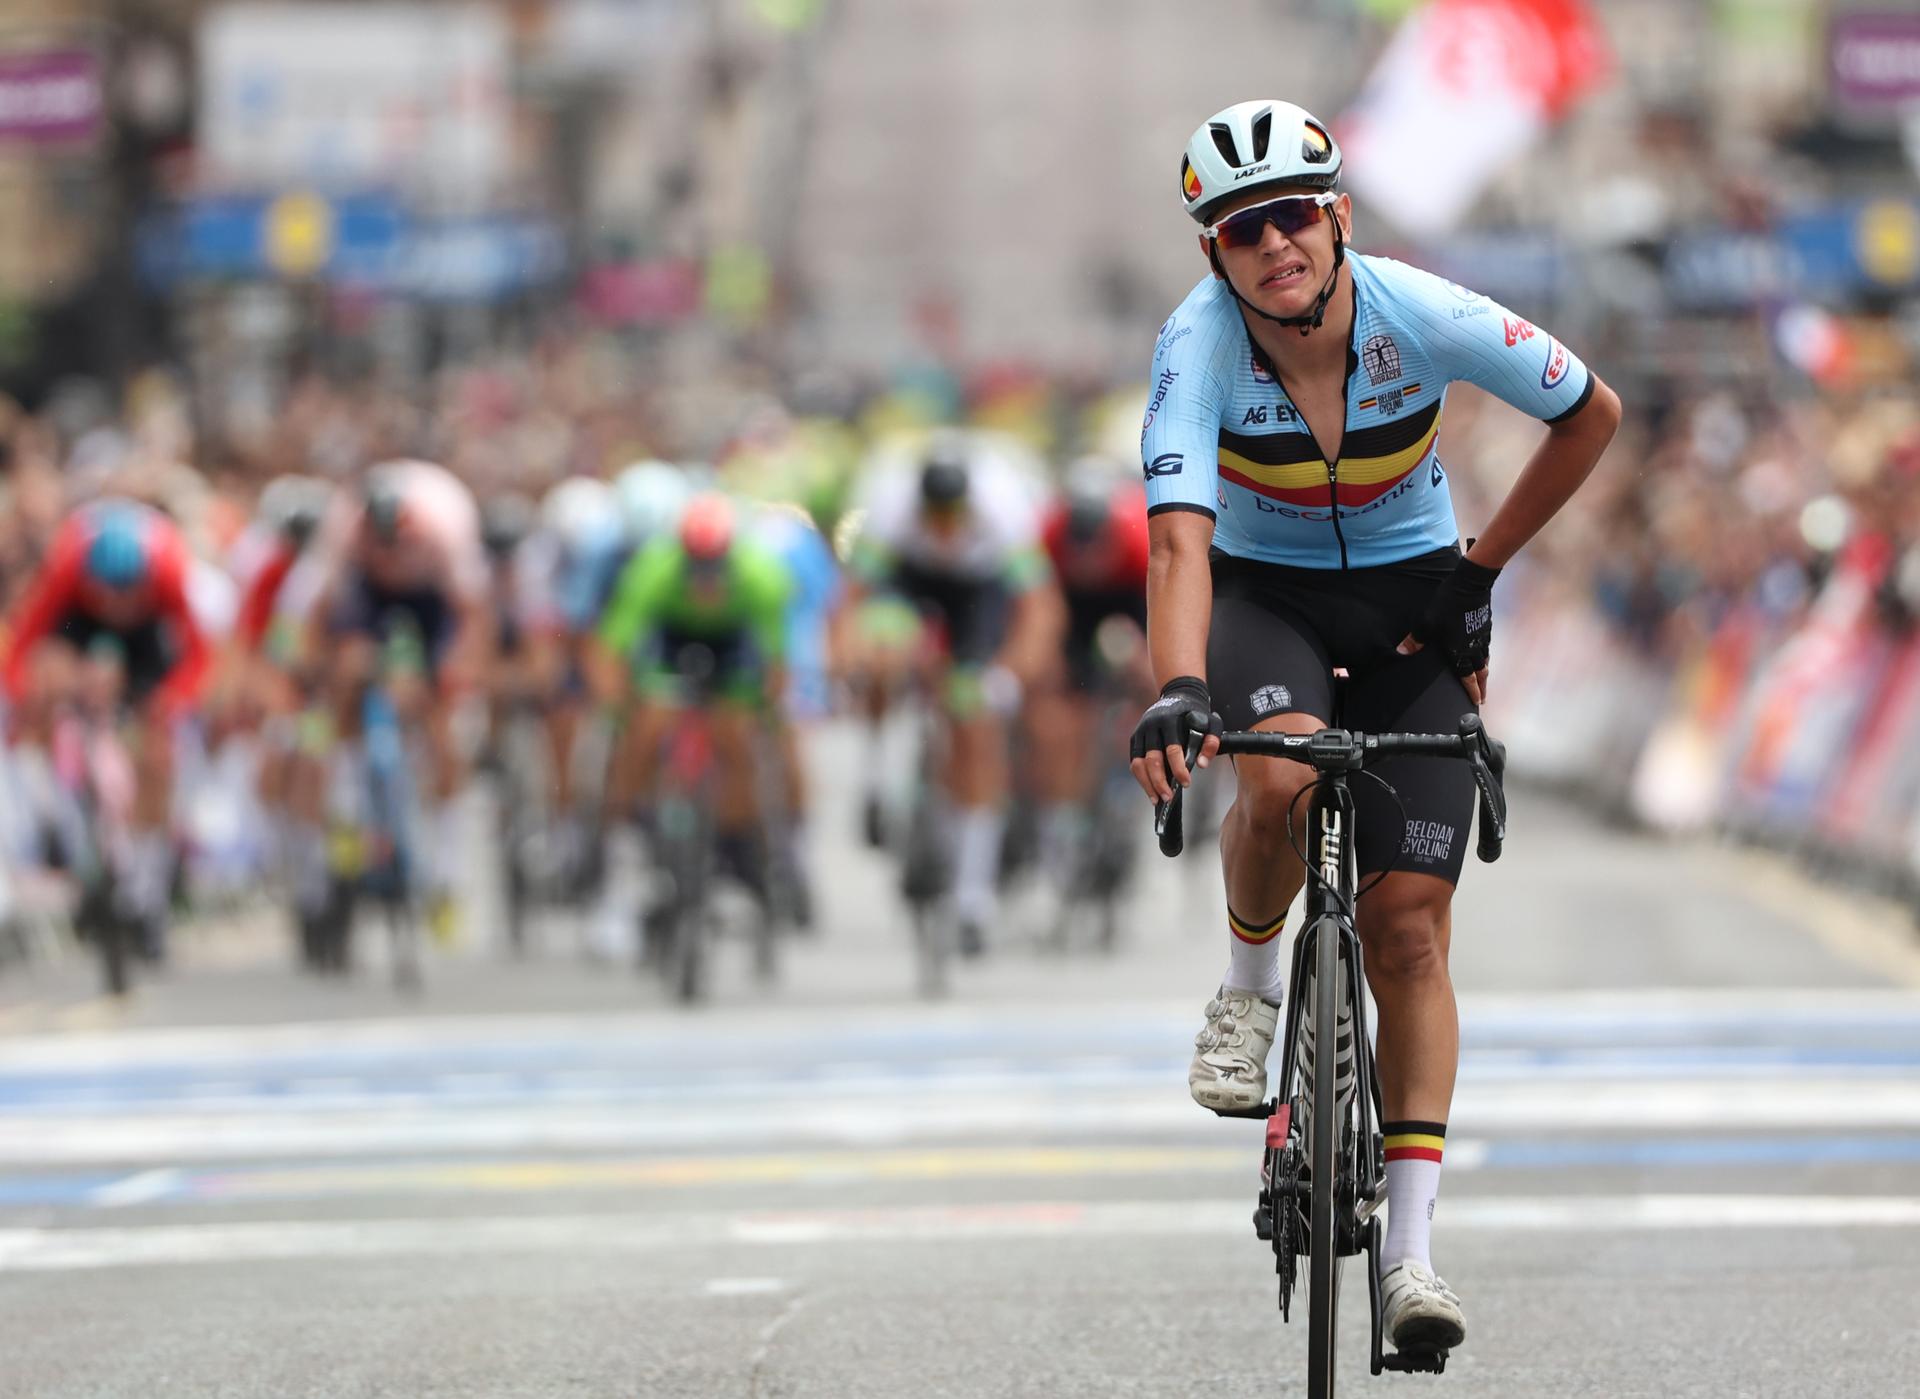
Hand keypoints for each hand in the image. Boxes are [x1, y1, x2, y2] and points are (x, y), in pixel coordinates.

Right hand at [1128, 675, 1222, 802]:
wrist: (1178, 694)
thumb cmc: (1196, 712)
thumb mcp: (1211, 722)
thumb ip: (1211, 742)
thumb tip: (1202, 765)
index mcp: (1170, 721)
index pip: (1172, 749)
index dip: (1178, 768)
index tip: (1186, 783)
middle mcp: (1151, 726)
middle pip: (1152, 759)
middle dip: (1160, 781)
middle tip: (1169, 797)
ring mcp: (1140, 732)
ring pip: (1138, 763)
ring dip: (1147, 783)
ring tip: (1157, 799)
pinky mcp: (1135, 738)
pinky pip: (1134, 761)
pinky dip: (1141, 777)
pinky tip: (1150, 789)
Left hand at [1398, 556, 1500, 705]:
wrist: (1471, 584)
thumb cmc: (1447, 604)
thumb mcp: (1426, 624)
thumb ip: (1414, 641)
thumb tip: (1401, 653)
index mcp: (1460, 650)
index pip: (1466, 676)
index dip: (1471, 690)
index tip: (1476, 701)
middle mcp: (1474, 647)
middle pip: (1481, 673)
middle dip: (1481, 687)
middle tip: (1482, 698)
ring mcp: (1482, 636)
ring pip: (1485, 660)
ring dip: (1484, 672)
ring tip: (1483, 680)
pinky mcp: (1486, 625)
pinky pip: (1486, 646)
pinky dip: (1485, 655)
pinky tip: (1482, 654)